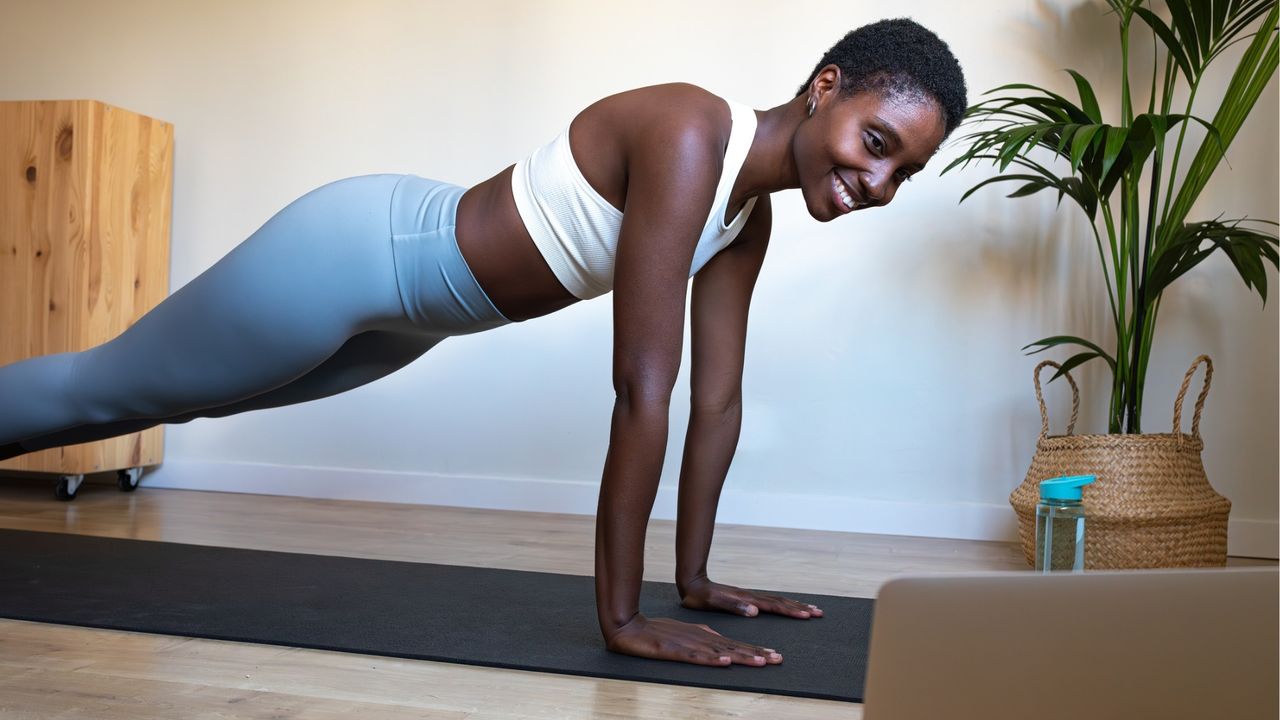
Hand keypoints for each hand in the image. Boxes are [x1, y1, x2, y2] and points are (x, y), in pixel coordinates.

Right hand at [604, 613, 783, 666]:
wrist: (629, 627)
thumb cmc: (658, 632)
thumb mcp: (687, 635)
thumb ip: (705, 639)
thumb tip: (724, 649)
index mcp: (705, 636)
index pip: (735, 645)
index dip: (755, 650)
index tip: (775, 656)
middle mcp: (701, 639)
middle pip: (733, 648)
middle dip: (757, 653)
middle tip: (778, 659)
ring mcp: (688, 644)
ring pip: (719, 652)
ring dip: (741, 657)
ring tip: (761, 661)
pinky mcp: (674, 650)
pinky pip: (695, 656)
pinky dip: (711, 659)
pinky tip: (724, 662)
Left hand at [678, 576, 823, 618]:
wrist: (691, 583)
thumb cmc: (700, 596)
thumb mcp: (714, 602)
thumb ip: (733, 606)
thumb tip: (755, 611)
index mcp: (746, 599)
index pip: (774, 606)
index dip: (791, 611)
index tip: (807, 615)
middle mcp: (751, 597)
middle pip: (780, 602)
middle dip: (800, 608)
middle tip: (819, 612)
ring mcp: (749, 597)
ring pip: (777, 601)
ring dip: (794, 605)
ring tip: (810, 609)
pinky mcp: (745, 599)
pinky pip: (769, 602)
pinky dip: (782, 605)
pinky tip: (786, 608)